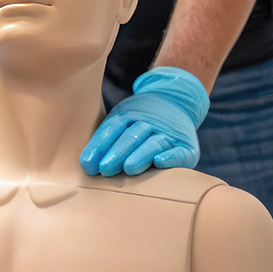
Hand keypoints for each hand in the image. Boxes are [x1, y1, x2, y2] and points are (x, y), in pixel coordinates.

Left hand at [80, 67, 209, 176]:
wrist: (177, 102)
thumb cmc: (139, 122)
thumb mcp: (121, 119)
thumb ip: (106, 138)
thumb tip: (86, 164)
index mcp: (128, 114)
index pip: (112, 129)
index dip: (99, 146)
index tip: (88, 164)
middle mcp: (149, 122)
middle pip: (131, 136)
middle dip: (117, 153)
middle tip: (105, 169)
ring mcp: (169, 133)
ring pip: (153, 143)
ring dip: (140, 155)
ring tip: (128, 168)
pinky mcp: (186, 146)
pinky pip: (180, 151)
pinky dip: (171, 156)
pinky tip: (159, 161)